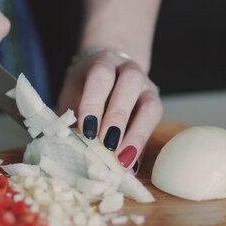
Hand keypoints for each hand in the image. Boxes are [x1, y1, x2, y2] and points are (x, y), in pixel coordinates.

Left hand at [58, 49, 162, 169]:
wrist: (107, 74)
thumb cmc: (84, 89)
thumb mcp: (73, 97)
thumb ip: (72, 118)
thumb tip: (70, 149)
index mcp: (102, 62)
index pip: (100, 77)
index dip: (93, 103)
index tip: (87, 129)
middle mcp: (128, 69)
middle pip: (129, 84)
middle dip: (117, 117)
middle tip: (106, 143)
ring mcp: (146, 86)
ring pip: (150, 104)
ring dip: (136, 133)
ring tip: (122, 157)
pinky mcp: (155, 104)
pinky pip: (155, 124)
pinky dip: (141, 144)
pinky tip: (130, 162)